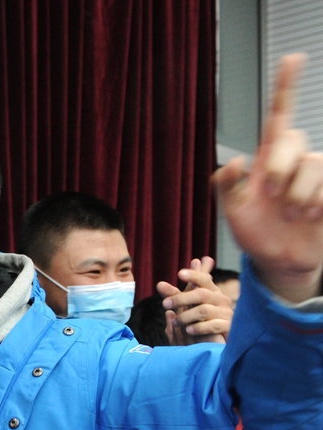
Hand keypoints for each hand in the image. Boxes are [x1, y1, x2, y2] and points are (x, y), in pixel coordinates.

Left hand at [158, 256, 231, 344]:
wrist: (214, 343)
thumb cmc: (198, 323)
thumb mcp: (184, 309)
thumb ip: (174, 296)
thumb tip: (159, 284)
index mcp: (211, 292)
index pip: (204, 279)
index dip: (193, 275)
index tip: (179, 273)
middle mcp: (221, 300)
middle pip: (201, 294)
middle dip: (181, 298)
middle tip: (165, 303)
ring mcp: (226, 313)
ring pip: (204, 310)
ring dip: (186, 316)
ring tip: (175, 323)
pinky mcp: (228, 327)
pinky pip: (214, 325)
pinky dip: (199, 327)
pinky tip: (188, 330)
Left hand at [213, 54, 322, 300]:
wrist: (278, 260)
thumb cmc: (254, 230)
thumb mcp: (232, 210)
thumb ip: (226, 185)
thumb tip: (235, 161)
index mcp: (267, 158)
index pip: (278, 116)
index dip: (286, 87)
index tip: (294, 58)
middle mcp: (293, 161)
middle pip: (293, 139)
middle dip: (278, 167)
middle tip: (268, 194)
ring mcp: (314, 177)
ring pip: (313, 164)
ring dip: (297, 193)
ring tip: (290, 213)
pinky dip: (315, 204)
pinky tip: (307, 217)